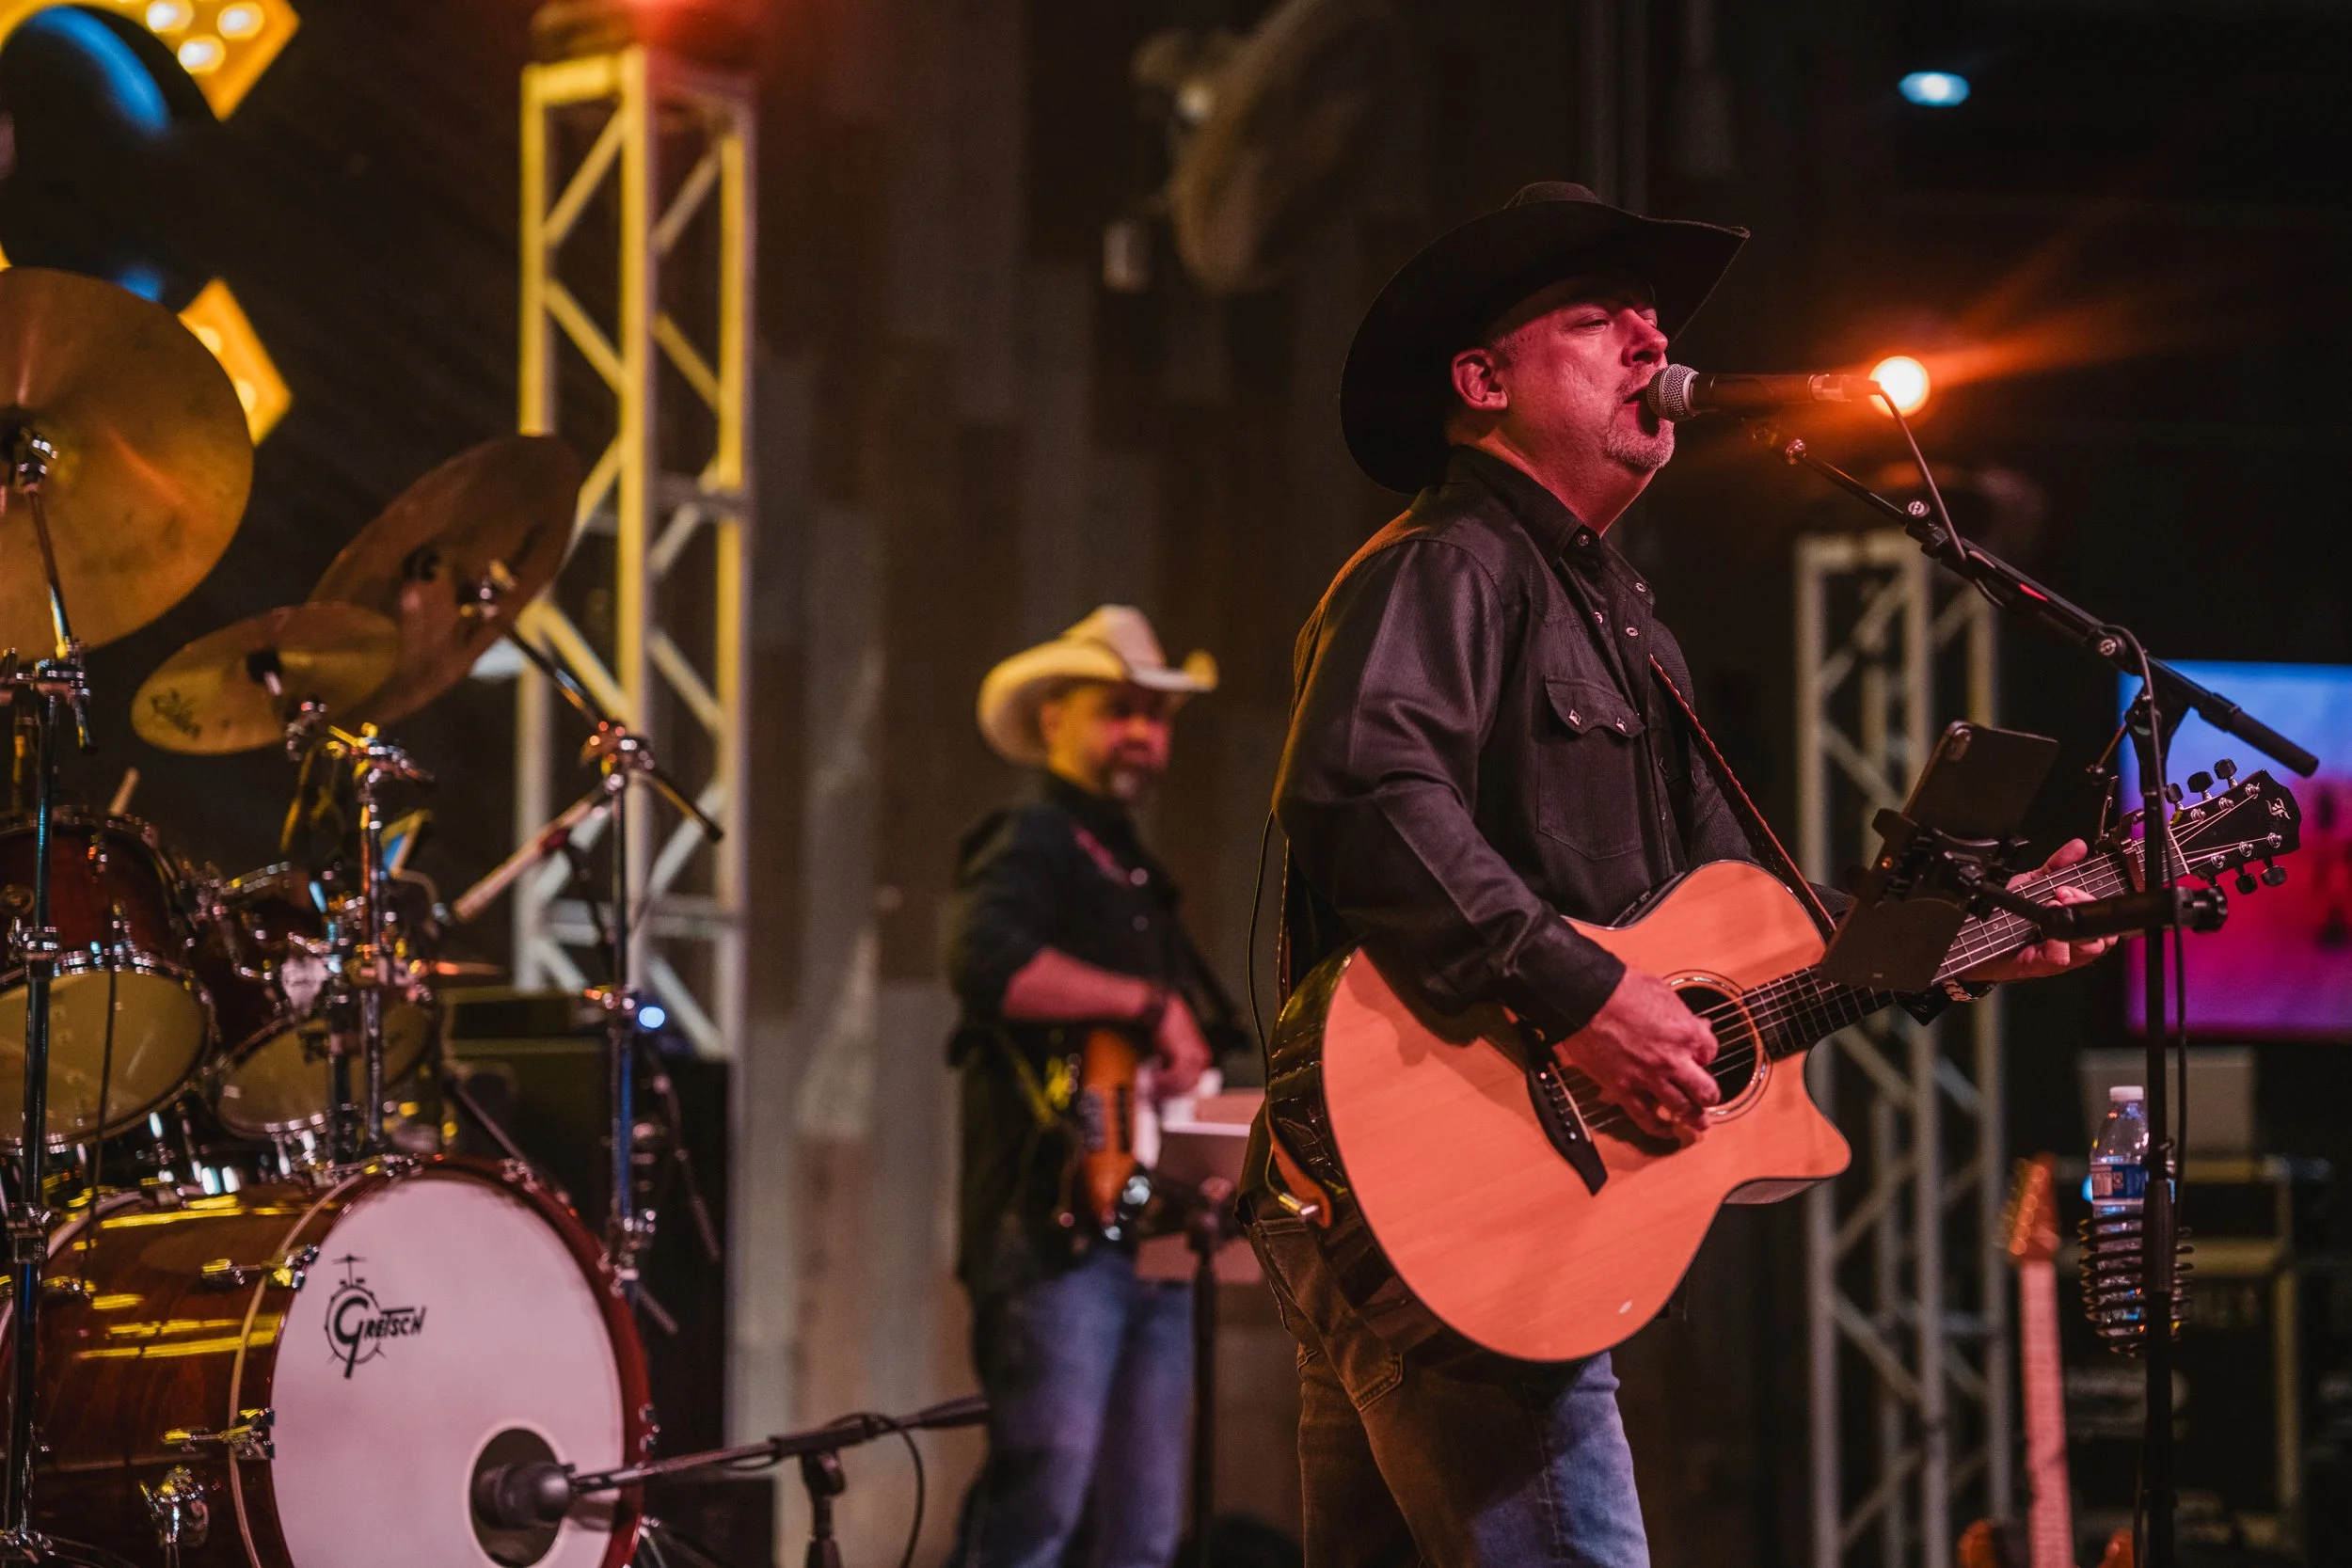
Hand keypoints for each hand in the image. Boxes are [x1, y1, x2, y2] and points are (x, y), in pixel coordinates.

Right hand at [1153, 993, 1212, 1096]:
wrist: (1162, 1011)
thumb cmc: (1165, 1028)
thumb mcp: (1173, 1050)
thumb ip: (1174, 1066)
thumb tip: (1167, 1086)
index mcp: (1202, 1058)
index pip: (1193, 1083)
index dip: (1177, 1091)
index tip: (1164, 1095)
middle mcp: (1201, 1059)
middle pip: (1188, 1086)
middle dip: (1170, 1093)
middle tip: (1155, 1094)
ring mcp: (1194, 1058)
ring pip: (1180, 1084)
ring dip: (1164, 1087)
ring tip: (1151, 1085)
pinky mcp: (1184, 1056)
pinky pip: (1174, 1077)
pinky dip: (1162, 1080)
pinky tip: (1153, 1075)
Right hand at [1555, 969, 1719, 1140]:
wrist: (1586, 997)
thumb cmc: (1620, 988)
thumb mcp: (1662, 991)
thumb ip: (1682, 1013)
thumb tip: (1695, 1023)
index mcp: (1685, 1033)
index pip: (1710, 1052)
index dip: (1705, 1055)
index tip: (1699, 1056)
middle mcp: (1673, 1059)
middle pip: (1705, 1089)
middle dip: (1710, 1096)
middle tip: (1710, 1099)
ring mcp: (1649, 1077)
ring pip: (1681, 1108)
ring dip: (1694, 1118)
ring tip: (1699, 1124)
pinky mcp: (1624, 1088)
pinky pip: (1645, 1116)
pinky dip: (1657, 1127)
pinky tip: (1664, 1130)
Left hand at [1962, 837, 2118, 982]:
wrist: (1975, 939)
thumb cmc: (2007, 917)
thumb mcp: (2033, 886)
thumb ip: (2056, 866)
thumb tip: (2078, 847)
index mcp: (2074, 924)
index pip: (2103, 918)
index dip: (2093, 901)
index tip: (2068, 888)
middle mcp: (2072, 944)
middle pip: (2104, 936)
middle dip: (2087, 911)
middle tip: (2062, 896)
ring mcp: (2059, 957)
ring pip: (2089, 949)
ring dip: (2075, 927)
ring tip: (2053, 909)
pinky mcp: (2040, 966)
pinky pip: (2060, 959)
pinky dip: (2057, 944)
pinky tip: (2045, 933)